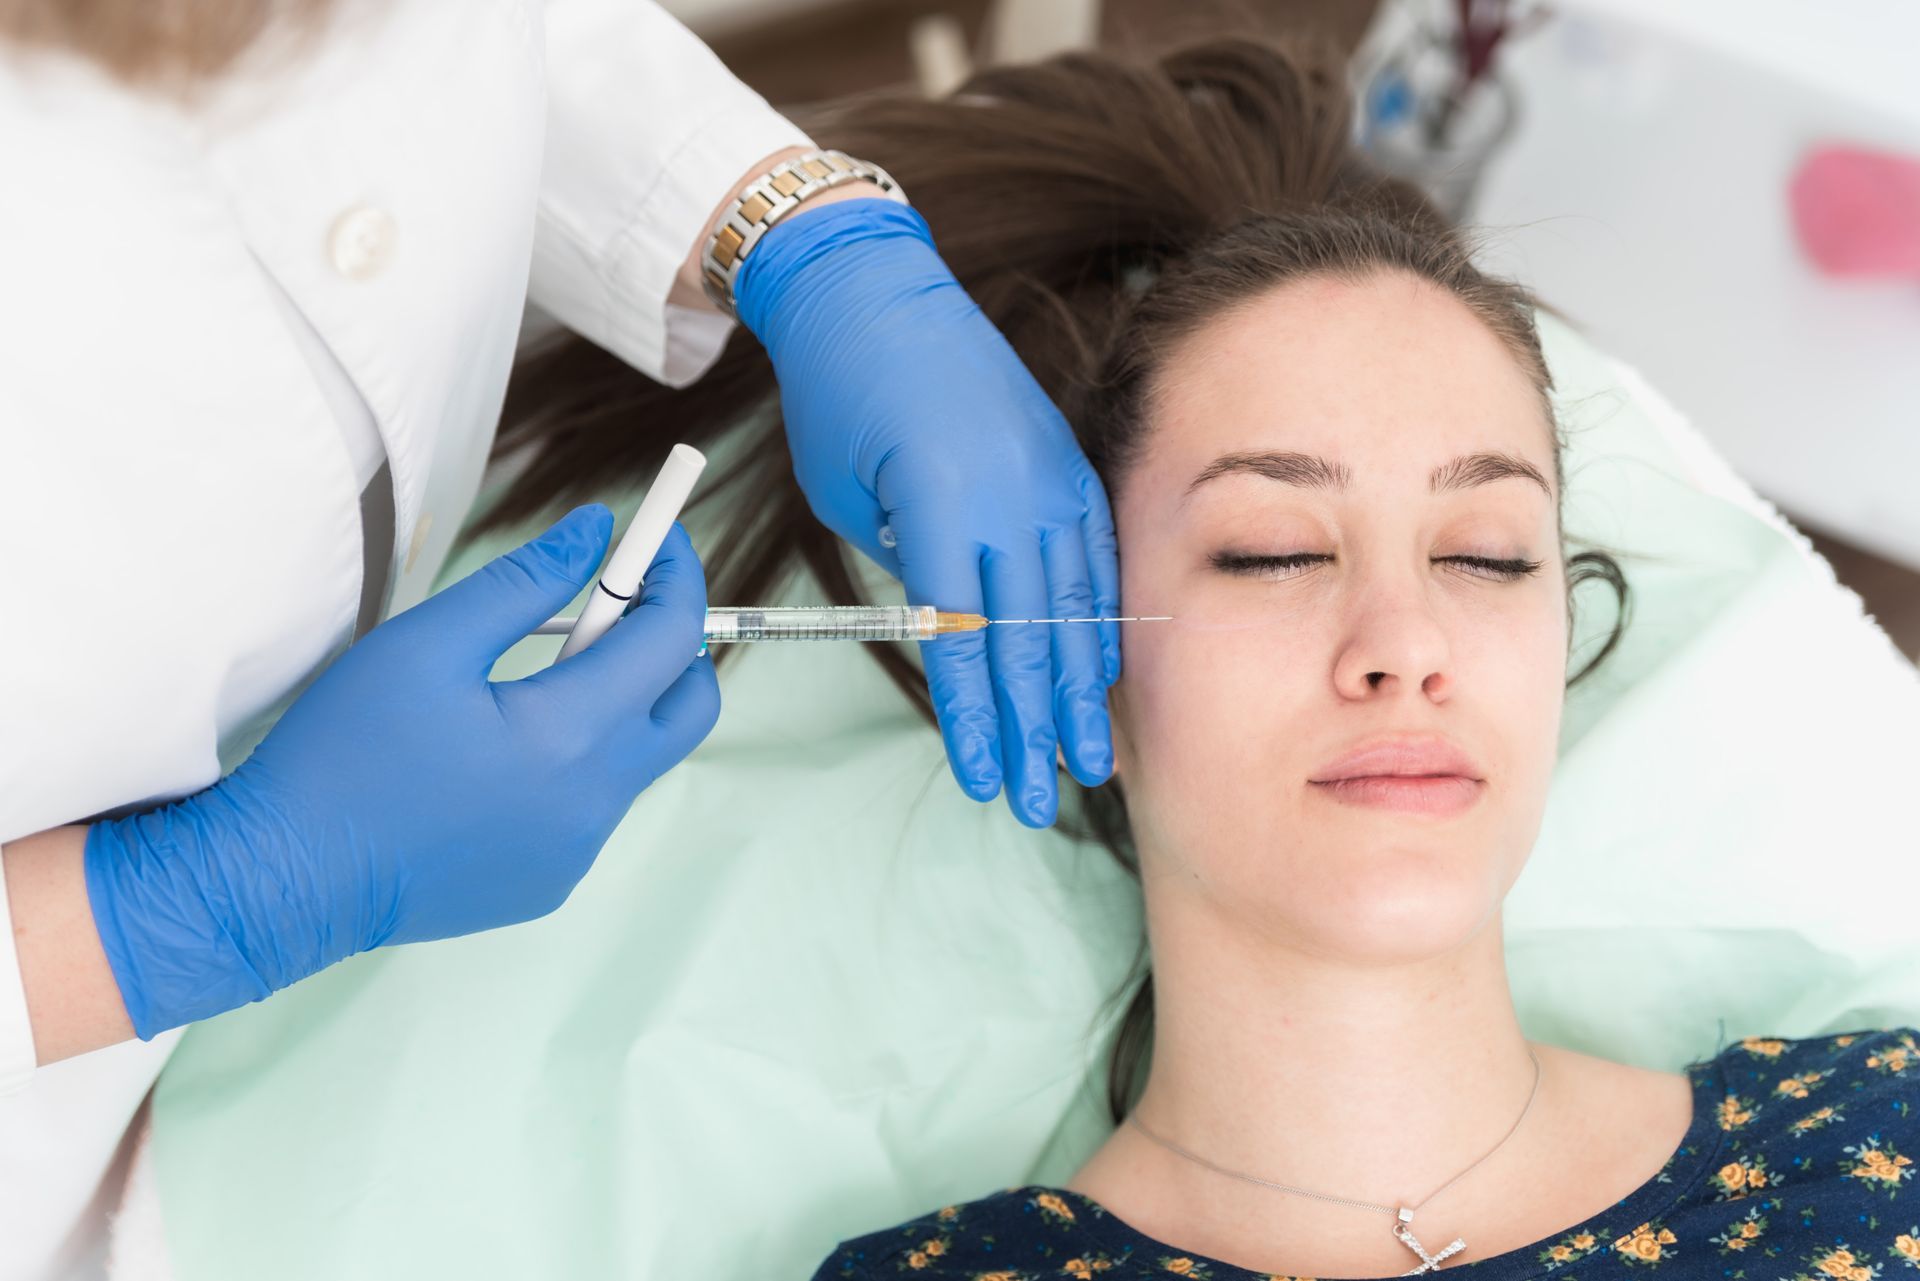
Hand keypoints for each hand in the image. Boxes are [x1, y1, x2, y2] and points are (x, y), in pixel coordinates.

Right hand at [83, 507, 718, 1037]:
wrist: (287, 882)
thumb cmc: (346, 756)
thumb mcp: (428, 644)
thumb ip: (525, 581)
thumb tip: (594, 531)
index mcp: (573, 736)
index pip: (672, 638)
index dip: (675, 574)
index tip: (659, 537)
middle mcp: (596, 801)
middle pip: (690, 706)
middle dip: (673, 642)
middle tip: (621, 601)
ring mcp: (579, 850)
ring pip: (643, 756)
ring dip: (619, 700)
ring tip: (536, 671)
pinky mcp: (553, 881)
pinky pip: (596, 805)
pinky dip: (580, 758)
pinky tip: (504, 748)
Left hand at [735, 199, 1118, 827]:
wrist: (875, 291)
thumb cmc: (839, 395)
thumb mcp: (849, 497)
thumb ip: (909, 570)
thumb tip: (957, 632)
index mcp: (941, 503)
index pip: (963, 640)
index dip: (974, 719)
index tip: (985, 778)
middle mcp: (1009, 494)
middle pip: (1028, 640)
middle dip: (1033, 729)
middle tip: (1041, 800)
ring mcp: (1047, 475)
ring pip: (1074, 605)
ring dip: (1079, 691)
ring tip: (1090, 758)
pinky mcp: (1063, 461)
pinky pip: (1094, 557)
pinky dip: (1098, 620)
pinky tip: (1101, 671)